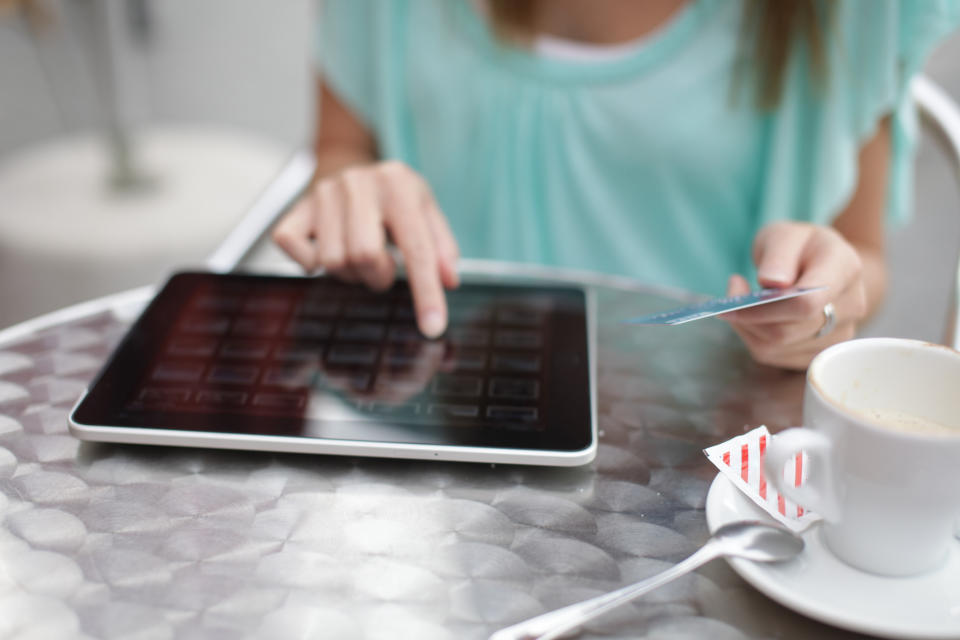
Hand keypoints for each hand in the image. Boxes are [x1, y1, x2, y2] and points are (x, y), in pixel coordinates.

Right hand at [272, 161, 459, 337]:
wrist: (350, 163)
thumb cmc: (394, 198)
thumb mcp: (426, 211)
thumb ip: (441, 246)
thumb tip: (449, 280)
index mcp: (399, 184)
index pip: (416, 247)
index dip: (426, 292)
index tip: (432, 329)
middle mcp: (359, 183)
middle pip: (364, 256)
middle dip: (377, 276)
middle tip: (382, 268)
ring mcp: (324, 193)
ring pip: (332, 260)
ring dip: (350, 273)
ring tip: (358, 256)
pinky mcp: (297, 207)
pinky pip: (293, 248)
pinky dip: (309, 263)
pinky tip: (325, 251)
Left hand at [725, 221, 867, 369]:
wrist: (824, 265)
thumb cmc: (801, 247)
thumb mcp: (785, 235)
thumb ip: (779, 255)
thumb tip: (772, 282)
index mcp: (845, 269)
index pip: (806, 303)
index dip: (764, 307)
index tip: (735, 296)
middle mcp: (852, 306)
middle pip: (787, 330)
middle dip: (748, 316)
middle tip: (732, 296)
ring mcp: (839, 334)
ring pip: (776, 347)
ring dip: (747, 327)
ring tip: (742, 303)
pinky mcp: (820, 352)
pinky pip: (774, 356)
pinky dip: (753, 338)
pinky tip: (754, 318)